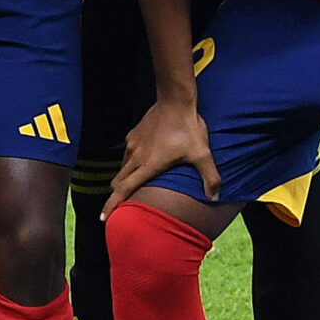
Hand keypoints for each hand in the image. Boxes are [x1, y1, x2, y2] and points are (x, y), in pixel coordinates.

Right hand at [106, 96, 215, 212]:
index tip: (104, 218)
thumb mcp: (203, 154)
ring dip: (124, 180)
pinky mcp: (133, 135)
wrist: (174, 101)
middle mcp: (135, 157)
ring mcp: (132, 145)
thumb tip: (216, 197)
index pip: (124, 190)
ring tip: (134, 186)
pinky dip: (130, 164)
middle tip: (121, 208)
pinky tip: (143, 162)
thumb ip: (210, 178)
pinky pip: (127, 155)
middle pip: (118, 182)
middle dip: (117, 196)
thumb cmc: (188, 128)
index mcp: (148, 165)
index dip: (112, 205)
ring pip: (122, 168)